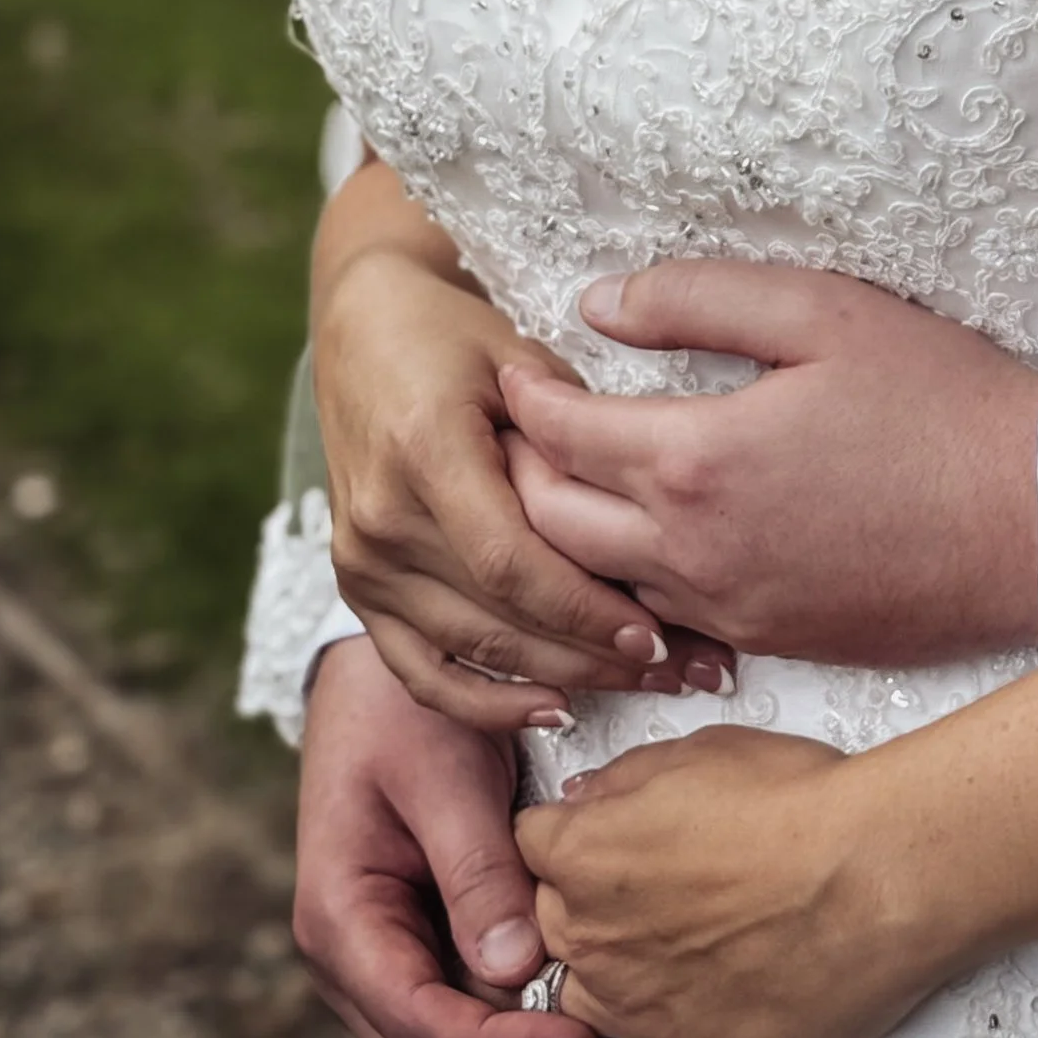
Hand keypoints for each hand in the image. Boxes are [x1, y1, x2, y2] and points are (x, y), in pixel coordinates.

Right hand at [295, 635, 621, 1037]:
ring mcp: (380, 962)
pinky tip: (574, 1018)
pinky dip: (509, 1037)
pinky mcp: (416, 951)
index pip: (418, 1022)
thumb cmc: (407, 711)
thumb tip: (514, 969)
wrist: (378, 679)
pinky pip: (456, 1020)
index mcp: (340, 918)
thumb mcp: (447, 775)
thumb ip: (477, 870)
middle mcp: (351, 959)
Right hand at [314, 191, 727, 729]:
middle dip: (592, 654)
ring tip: (641, 685)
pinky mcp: (358, 585)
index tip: (654, 631)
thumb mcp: (520, 353)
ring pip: (469, 651)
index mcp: (425, 451)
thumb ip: (572, 429)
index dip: (583, 608)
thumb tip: (645, 505)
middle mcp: (381, 518)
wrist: (364, 329)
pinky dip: (484, 701)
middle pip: (496, 617)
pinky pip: (420, 667)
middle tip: (679, 668)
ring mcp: (362, 560)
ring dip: (558, 679)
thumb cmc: (454, 331)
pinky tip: (552, 708)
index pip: (510, 560)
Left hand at [499, 263, 1037, 666]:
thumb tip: (596, 303)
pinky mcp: (767, 643)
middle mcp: (692, 551)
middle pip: (549, 524)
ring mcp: (727, 610)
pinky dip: (625, 586)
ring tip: (565, 484)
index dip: (524, 397)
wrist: (1031, 516)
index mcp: (695, 461)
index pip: (559, 434)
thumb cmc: (938, 402)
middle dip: (518, 473)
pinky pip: (660, 622)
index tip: (513, 369)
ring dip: (562, 538)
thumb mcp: (823, 312)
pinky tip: (642, 548)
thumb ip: (697, 299)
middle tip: (521, 430)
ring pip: (596, 587)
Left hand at [520, 727, 953, 1037]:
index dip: (561, 841)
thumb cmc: (807, 803)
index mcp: (585, 853)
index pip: (527, 848)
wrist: (880, 873)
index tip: (588, 843)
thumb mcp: (706, 751)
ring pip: (573, 1011)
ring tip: (645, 974)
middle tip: (645, 894)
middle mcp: (591, 939)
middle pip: (545, 931)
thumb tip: (585, 800)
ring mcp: (633, 1013)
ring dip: (595, 994)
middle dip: (581, 911)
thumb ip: (627, 777)